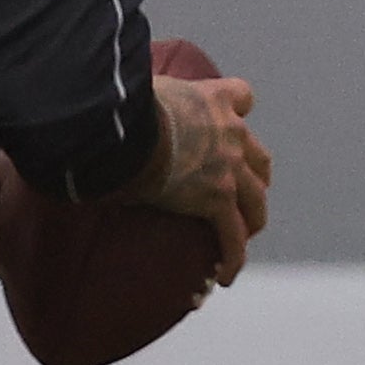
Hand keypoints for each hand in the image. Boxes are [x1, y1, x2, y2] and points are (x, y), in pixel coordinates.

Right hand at [135, 72, 273, 282]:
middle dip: (252, 177)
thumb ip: (140, 96)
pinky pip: (233, 236)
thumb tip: (105, 96)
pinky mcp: (218, 198)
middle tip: (238, 194)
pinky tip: (224, 276)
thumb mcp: (139, 88)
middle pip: (258, 158)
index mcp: (212, 99)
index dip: (237, 111)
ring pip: (256, 200)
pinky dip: (232, 257)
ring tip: (240, 236)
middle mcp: (230, 131)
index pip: (242, 97)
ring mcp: (229, 167)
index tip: (230, 122)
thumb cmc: (120, 103)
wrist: (125, 125)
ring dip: (251, 218)